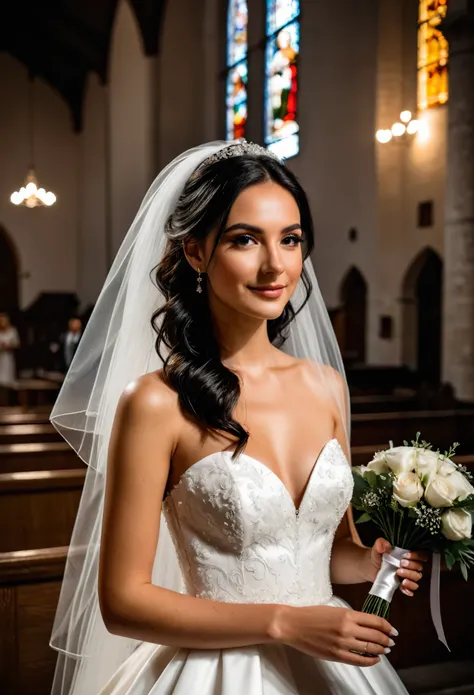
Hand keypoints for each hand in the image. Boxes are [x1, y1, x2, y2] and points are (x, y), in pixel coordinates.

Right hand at [273, 604, 396, 666]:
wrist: (293, 625)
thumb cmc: (311, 615)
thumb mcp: (334, 609)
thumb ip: (351, 616)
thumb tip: (368, 624)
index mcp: (347, 614)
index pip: (376, 621)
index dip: (388, 627)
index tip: (393, 630)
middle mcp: (347, 629)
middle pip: (376, 635)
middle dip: (387, 639)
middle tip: (391, 641)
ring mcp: (342, 643)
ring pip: (370, 648)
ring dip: (381, 650)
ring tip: (385, 650)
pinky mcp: (336, 655)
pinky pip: (359, 661)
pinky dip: (370, 660)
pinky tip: (374, 659)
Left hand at [368, 538, 428, 596]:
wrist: (371, 567)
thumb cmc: (378, 556)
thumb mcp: (378, 548)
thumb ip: (380, 544)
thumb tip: (386, 544)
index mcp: (408, 554)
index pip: (421, 555)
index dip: (417, 555)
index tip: (405, 555)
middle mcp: (411, 565)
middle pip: (420, 567)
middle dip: (411, 566)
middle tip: (400, 564)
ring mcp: (408, 575)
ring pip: (417, 577)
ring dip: (410, 576)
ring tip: (398, 573)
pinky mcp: (404, 585)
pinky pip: (412, 589)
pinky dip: (409, 589)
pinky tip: (402, 587)